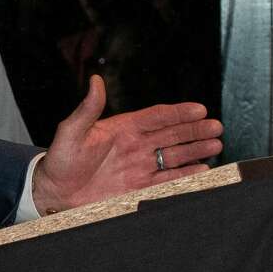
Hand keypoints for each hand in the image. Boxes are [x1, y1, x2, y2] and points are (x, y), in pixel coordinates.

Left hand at [31, 75, 223, 214]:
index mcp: (122, 128)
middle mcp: (135, 146)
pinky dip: (186, 176)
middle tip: (217, 127)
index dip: (178, 112)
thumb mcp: (70, 131)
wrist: (55, 191)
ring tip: (217, 145)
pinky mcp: (140, 188)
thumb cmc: (60, 159)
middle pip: (172, 135)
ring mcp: (140, 167)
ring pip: (175, 156)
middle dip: (195, 130)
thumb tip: (96, 80)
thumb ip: (87, 109)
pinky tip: (202, 171)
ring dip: (196, 150)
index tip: (199, 109)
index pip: (157, 117)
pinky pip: (168, 180)